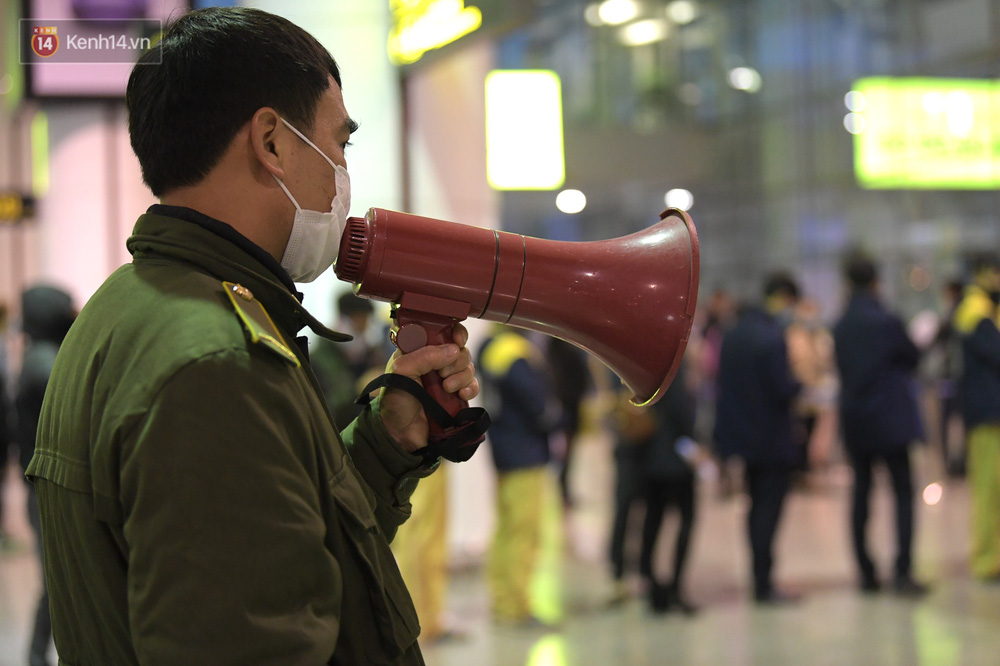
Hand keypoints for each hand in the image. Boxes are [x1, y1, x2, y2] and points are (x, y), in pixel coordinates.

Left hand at [378, 322, 478, 452]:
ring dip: (461, 376)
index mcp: (418, 350)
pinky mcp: (455, 395)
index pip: (441, 331)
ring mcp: (446, 378)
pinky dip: (471, 388)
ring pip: (468, 366)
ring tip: (447, 388)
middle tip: (442, 374)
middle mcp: (434, 361)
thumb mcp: (402, 372)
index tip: (457, 340)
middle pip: (459, 349)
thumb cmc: (394, 400)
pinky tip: (461, 395)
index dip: (453, 332)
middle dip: (455, 361)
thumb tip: (454, 350)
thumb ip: (425, 356)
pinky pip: (473, 384)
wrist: (400, 434)